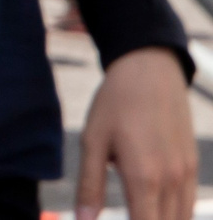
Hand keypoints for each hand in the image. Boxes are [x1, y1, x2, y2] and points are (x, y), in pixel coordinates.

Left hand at [78, 46, 194, 219]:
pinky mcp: (192, 167)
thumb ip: (90, 185)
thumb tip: (83, 219)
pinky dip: (175, 216)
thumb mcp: (93, 141)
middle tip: (127, 219)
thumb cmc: (115, 104)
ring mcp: (187, 175)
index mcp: (144, 177)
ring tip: (138, 216)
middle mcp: (171, 181)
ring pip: (181, 219)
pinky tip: (157, 213)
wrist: (150, 71)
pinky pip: (189, 205)